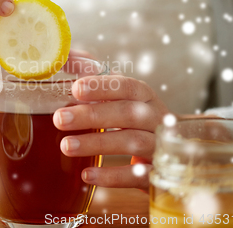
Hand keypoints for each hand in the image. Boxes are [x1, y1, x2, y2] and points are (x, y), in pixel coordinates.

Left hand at [53, 75, 169, 190]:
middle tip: (59, 119)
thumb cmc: (132, 114)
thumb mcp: (117, 92)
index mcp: (144, 96)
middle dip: (91, 115)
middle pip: (126, 114)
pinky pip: (136, 175)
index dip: (101, 87)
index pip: (126, 86)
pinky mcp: (156, 173)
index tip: (75, 88)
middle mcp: (155, 118)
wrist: (173, 150)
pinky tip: (86, 174)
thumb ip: (91, 72)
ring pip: (131, 142)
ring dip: (97, 144)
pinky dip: (111, 176)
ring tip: (66, 146)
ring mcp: (158, 146)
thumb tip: (62, 56)